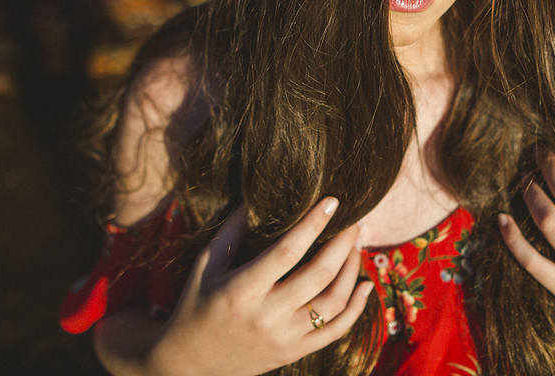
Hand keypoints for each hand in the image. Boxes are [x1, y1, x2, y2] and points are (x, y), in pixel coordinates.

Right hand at [148, 198, 374, 375]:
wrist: (189, 363)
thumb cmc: (196, 306)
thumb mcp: (206, 266)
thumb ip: (232, 231)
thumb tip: (255, 195)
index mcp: (242, 291)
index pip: (286, 252)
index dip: (312, 224)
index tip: (332, 201)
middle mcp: (267, 317)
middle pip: (318, 275)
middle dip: (343, 243)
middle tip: (355, 220)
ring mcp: (284, 338)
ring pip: (333, 303)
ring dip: (352, 270)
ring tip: (356, 246)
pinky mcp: (294, 353)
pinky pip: (335, 331)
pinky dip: (356, 308)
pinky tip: (365, 285)